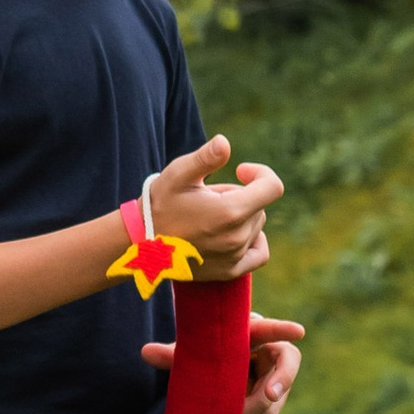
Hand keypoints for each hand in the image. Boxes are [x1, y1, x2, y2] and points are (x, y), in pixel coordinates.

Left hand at [143, 311, 303, 413]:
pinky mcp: (274, 396)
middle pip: (286, 365)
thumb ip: (173, 354)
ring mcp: (276, 375)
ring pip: (277, 396)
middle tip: (269, 396)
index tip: (299, 331)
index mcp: (250, 332)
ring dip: (257, 410)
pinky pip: (271, 411)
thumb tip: (144, 352)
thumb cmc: (204, 356)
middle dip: (280, 382)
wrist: (215, 375)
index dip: (282, 329)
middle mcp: (269, 350)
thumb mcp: (191, 355)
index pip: (268, 329)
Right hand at [150, 136, 280, 282]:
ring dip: (240, 217)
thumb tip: (224, 143)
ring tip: (208, 216)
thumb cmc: (159, 204)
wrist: (141, 244)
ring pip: (255, 227)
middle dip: (240, 196)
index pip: (272, 187)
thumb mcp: (179, 175)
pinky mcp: (229, 271)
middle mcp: (237, 237)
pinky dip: (254, 240)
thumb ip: (205, 158)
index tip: (240, 170)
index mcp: (230, 211)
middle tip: (208, 197)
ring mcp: (234, 257)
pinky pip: (259, 254)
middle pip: (259, 206)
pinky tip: (236, 233)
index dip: (260, 173)